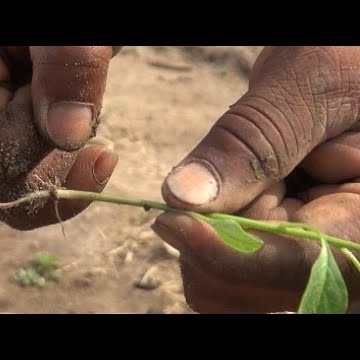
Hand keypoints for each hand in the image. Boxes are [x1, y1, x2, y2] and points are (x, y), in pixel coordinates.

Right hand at [0, 46, 120, 228]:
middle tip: (71, 86)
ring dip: (65, 156)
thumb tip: (68, 136)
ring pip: (19, 189)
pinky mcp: (2, 157)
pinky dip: (71, 182)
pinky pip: (31, 197)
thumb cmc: (52, 17)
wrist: (47, 40)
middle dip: (52, 140)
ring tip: (72, 101)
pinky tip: (99, 159)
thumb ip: (68, 63)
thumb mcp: (66, 29)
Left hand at [153, 46, 359, 312]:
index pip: (295, 265)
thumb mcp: (310, 85)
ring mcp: (314, 256)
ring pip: (231, 281)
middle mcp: (346, 255)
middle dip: (213, 233)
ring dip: (211, 229)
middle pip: (253, 286)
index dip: (223, 252)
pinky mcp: (284, 247)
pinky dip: (210, 230)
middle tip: (222, 169)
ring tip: (246, 170)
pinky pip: (226, 262)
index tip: (167, 219)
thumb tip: (181, 197)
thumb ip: (252, 142)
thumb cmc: (349, 60)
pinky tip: (235, 190)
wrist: (349, 69)